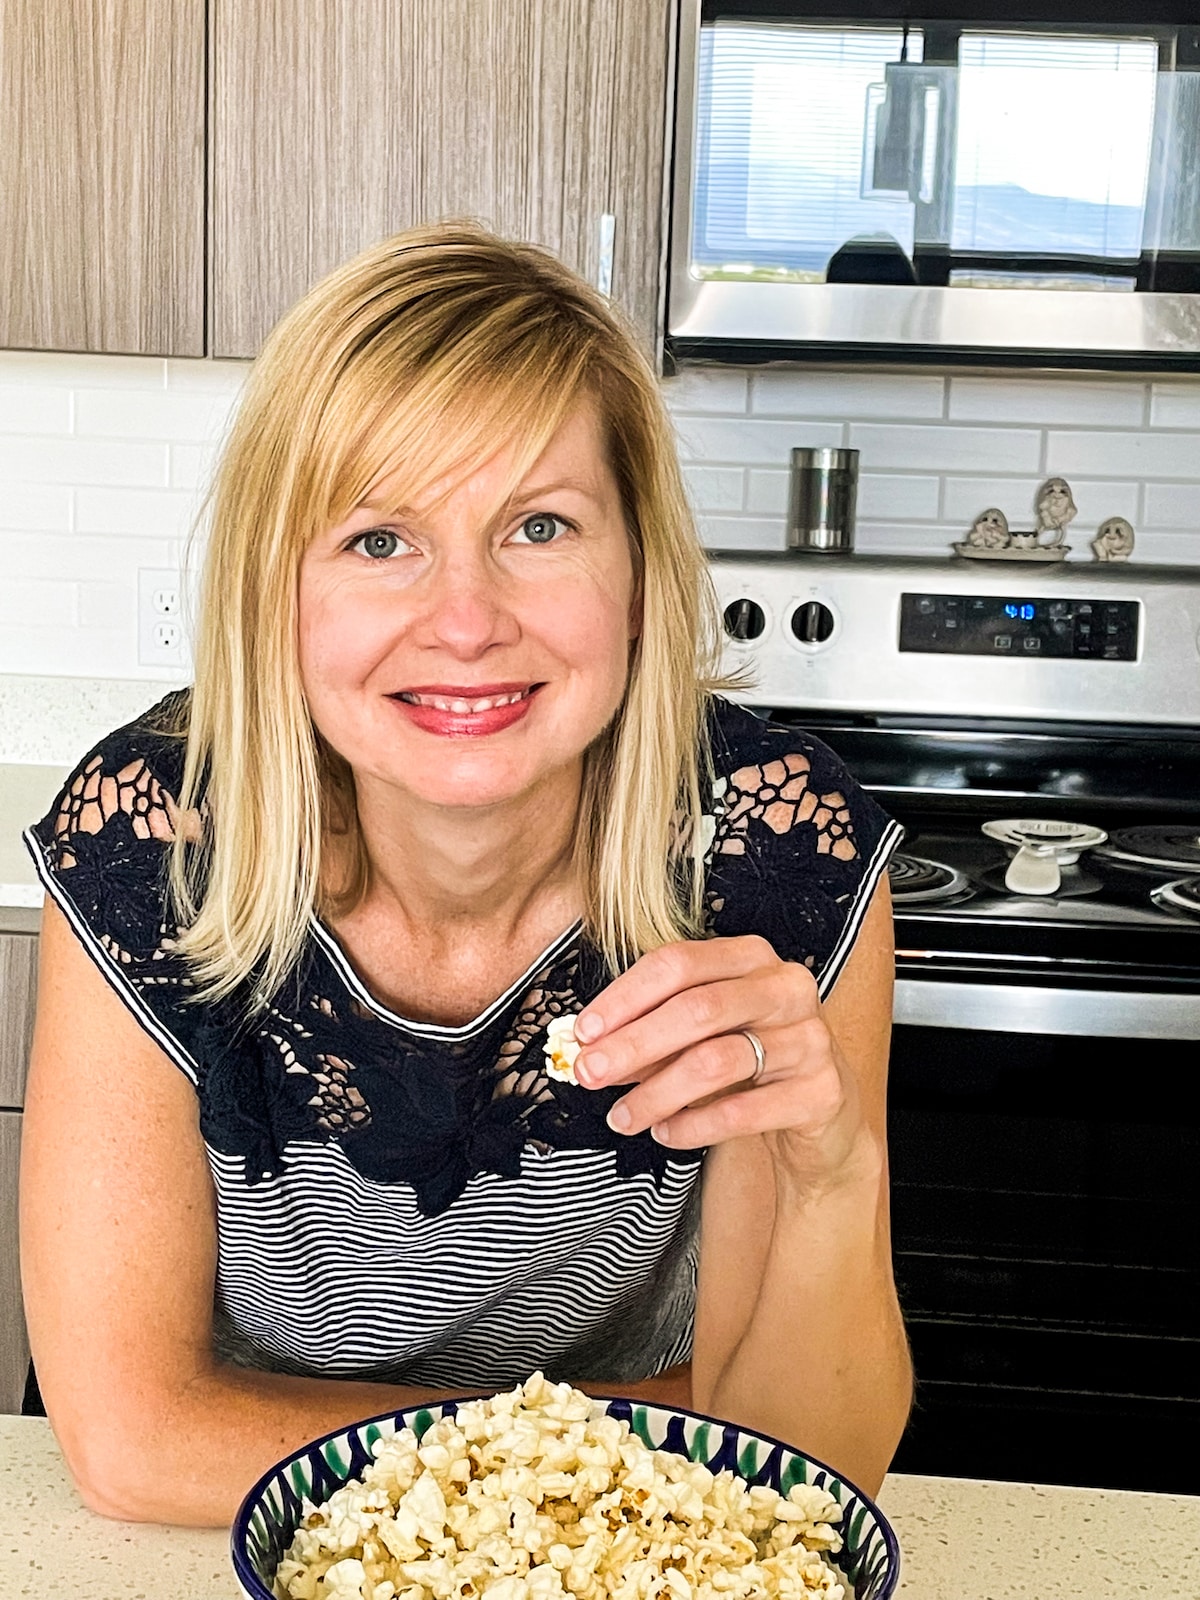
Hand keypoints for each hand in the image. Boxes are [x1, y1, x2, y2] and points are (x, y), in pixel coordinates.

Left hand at [574, 935, 866, 1183]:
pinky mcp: (821, 1091)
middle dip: (633, 1044)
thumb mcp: (703, 1033)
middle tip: (589, 1074)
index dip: (625, 997)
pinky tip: (667, 1132)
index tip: (584, 1031)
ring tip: (623, 1117)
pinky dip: (694, 1125)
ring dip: (657, 1093)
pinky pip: (744, 1111)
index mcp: (750, 957)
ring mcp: (809, 1038)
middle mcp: (786, 988)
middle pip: (697, 1008)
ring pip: (717, 1061)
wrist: (820, 1108)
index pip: (678, 963)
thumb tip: (591, 1048)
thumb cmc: (751, 1057)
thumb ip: (653, 1031)